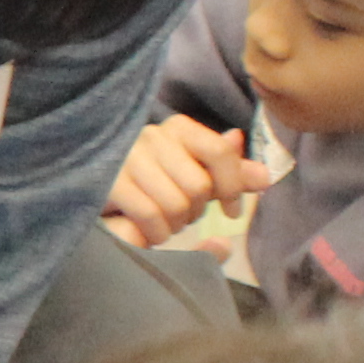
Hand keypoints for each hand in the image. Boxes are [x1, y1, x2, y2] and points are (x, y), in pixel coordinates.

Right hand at [102, 114, 265, 248]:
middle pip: (200, 185)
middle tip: (184, 216)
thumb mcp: (197, 178)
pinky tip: (149, 232)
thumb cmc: (155, 187)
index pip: (220, 151)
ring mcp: (128, 157)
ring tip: (164, 221)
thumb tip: (266, 176)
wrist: (97, 192)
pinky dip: (156, 233)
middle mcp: (153, 135)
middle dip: (197, 211)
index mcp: (179, 128)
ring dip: (175, 225)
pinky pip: (150, 215)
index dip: (234, 186)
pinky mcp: (109, 182)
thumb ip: (231, 176)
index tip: (233, 213)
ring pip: (176, 204)